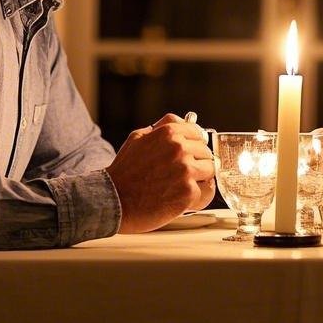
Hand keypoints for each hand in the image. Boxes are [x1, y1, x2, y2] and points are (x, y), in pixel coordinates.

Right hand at [107, 113, 215, 232]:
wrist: (112, 201)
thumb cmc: (124, 171)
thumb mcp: (138, 137)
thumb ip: (162, 127)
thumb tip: (184, 122)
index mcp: (169, 133)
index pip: (199, 133)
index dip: (194, 145)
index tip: (190, 154)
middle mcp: (180, 148)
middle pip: (206, 152)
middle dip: (197, 163)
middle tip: (181, 174)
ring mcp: (185, 170)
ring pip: (210, 170)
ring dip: (199, 179)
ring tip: (181, 186)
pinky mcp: (188, 192)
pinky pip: (207, 192)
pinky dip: (198, 197)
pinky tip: (184, 199)